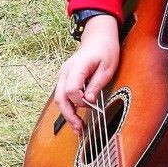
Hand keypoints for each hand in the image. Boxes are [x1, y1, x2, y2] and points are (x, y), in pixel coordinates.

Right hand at [54, 15, 120, 133]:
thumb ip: (96, 84)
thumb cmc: (105, 51)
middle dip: (69, 115)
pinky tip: (75, 118)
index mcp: (76, 68)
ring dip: (67, 114)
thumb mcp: (107, 68)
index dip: (80, 101)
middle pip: (60, 98)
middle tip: (79, 128)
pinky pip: (63, 96)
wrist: (98, 38)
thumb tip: (89, 101)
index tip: (92, 104)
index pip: (71, 90)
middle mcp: (65, 72)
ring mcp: (63, 76)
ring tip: (77, 128)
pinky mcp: (65, 79)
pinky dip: (68, 108)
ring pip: (59, 99)